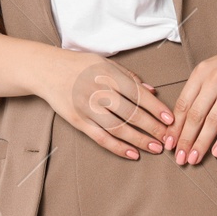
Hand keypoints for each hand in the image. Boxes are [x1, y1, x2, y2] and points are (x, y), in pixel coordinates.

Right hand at [35, 48, 175, 159]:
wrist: (46, 70)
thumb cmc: (79, 65)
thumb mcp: (104, 62)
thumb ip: (128, 76)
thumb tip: (152, 91)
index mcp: (108, 74)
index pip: (138, 94)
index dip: (156, 108)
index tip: (170, 119)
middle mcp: (98, 91)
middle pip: (131, 113)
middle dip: (153, 128)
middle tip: (168, 138)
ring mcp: (87, 107)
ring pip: (118, 128)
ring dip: (139, 140)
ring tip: (155, 148)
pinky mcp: (78, 120)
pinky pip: (100, 137)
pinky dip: (117, 147)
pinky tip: (132, 153)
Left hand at [165, 36, 216, 164]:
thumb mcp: (211, 69)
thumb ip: (198, 90)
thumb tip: (182, 119)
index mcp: (200, 73)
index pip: (182, 104)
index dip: (174, 127)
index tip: (169, 143)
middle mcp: (214, 79)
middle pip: (194, 115)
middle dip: (185, 140)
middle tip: (180, 158)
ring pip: (212, 121)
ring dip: (201, 143)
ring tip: (194, 158)